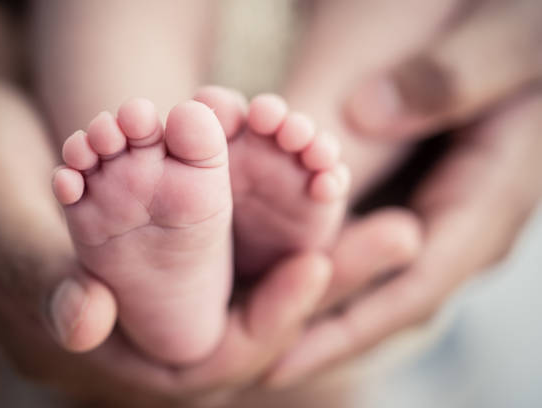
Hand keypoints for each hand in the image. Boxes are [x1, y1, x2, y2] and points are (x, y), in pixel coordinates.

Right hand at [0, 79, 422, 405]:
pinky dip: (290, 229)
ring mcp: (155, 294)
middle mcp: (132, 329)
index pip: (192, 364)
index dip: (259, 325)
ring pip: (256, 293)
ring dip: (325, 258)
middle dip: (323, 293)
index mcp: (84, 342)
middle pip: (247, 330)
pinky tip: (335, 197)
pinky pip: (245, 258)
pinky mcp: (172, 257)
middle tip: (399, 238)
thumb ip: (32, 266)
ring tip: (391, 221)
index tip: (315, 268)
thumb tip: (84, 321)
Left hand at [265, 0, 541, 384]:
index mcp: (489, 198)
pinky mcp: (423, 190)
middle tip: (241, 353)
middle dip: (316, 326)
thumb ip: (452, 77)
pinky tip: (275, 253)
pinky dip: (323, 248)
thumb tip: (367, 114)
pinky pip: (367, 234)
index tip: (276, 361)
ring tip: (245, 314)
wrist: (531, 26)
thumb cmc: (531, 26)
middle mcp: (465, 220)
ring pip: (372, 270)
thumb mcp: (512, 40)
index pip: (412, 288)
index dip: (344, 330)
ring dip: (312, 293)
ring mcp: (443, 208)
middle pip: (382, 296)